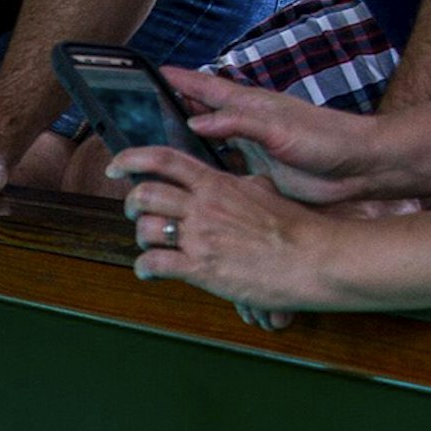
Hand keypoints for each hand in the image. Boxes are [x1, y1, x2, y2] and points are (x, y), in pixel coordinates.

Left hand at [111, 145, 350, 314]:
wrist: (315, 257)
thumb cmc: (296, 229)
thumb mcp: (264, 192)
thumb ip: (241, 186)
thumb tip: (239, 182)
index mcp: (218, 183)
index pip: (165, 159)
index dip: (132, 158)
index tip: (115, 166)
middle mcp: (203, 206)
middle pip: (145, 193)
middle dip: (132, 205)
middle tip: (136, 214)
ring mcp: (200, 237)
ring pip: (145, 229)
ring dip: (142, 239)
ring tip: (152, 246)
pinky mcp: (201, 268)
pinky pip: (154, 264)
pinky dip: (144, 269)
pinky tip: (151, 272)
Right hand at [166, 67, 385, 201]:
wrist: (358, 167)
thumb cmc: (326, 139)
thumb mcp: (278, 128)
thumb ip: (238, 123)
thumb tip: (195, 123)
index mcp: (252, 105)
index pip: (207, 88)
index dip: (180, 81)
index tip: (152, 72)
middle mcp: (249, 124)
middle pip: (203, 112)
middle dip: (174, 108)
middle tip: (143, 109)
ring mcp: (253, 148)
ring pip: (211, 140)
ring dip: (187, 139)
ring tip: (157, 141)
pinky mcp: (260, 172)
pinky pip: (224, 166)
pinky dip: (206, 167)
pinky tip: (192, 175)